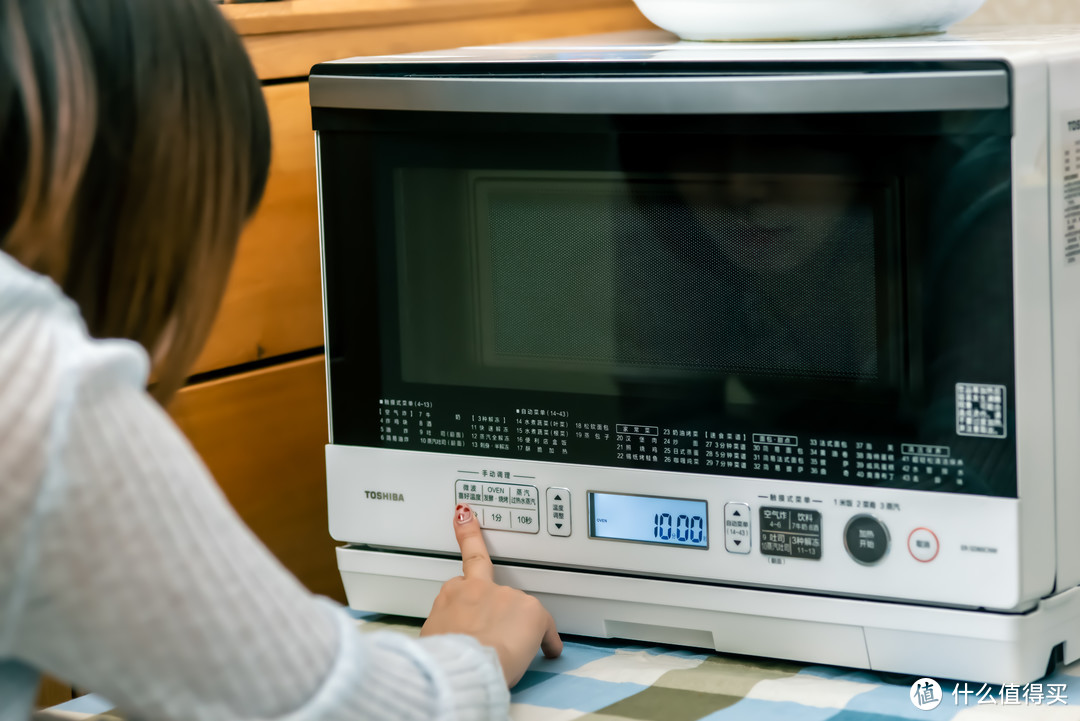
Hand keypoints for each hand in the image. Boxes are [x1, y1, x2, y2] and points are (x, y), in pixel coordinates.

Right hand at [420, 504, 562, 685]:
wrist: (463, 666)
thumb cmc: (444, 663)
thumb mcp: (430, 639)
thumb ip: (444, 625)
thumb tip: (449, 634)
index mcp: (451, 596)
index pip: (458, 578)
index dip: (463, 557)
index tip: (462, 519)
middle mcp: (479, 589)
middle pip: (480, 567)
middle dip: (471, 537)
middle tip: (466, 519)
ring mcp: (507, 596)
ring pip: (517, 608)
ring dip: (516, 627)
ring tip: (509, 651)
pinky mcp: (531, 611)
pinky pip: (544, 627)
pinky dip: (547, 639)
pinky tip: (549, 648)